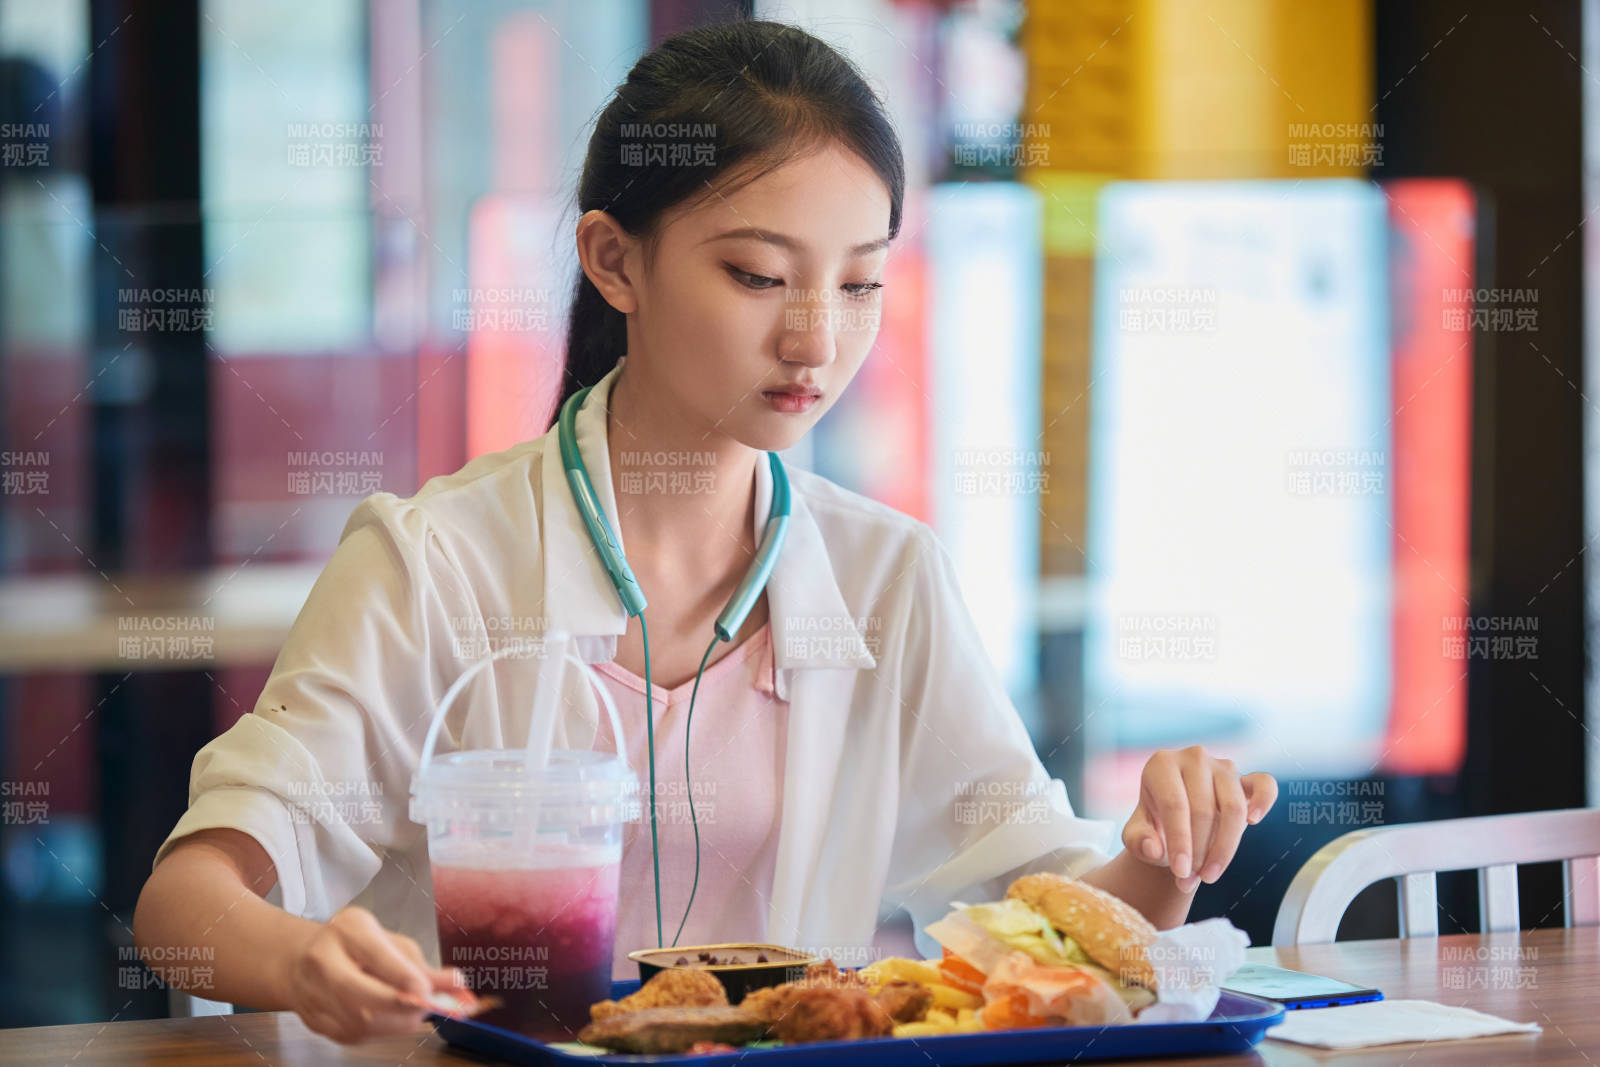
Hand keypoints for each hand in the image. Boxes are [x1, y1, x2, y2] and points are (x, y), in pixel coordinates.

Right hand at [276, 905, 466, 1044]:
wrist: (298, 960)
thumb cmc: (352, 945)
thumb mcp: (386, 940)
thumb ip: (419, 964)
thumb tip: (454, 985)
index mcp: (346, 931)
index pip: (375, 955)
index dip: (403, 976)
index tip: (428, 989)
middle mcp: (323, 963)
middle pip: (359, 994)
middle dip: (399, 1006)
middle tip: (428, 1006)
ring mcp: (314, 996)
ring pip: (360, 1022)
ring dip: (397, 1022)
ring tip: (415, 1009)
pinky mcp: (316, 1023)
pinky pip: (356, 1036)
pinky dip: (382, 1031)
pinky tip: (392, 1018)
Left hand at [1121, 746, 1277, 893]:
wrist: (1176, 821)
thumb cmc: (1154, 826)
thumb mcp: (1135, 835)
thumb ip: (1138, 842)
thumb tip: (1154, 848)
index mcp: (1161, 764)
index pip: (1174, 805)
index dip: (1179, 842)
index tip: (1180, 873)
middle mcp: (1194, 758)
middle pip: (1203, 809)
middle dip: (1198, 852)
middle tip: (1189, 881)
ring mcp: (1223, 766)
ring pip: (1233, 807)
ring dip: (1224, 847)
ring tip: (1209, 875)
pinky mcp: (1247, 778)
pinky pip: (1265, 785)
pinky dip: (1264, 801)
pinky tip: (1253, 822)